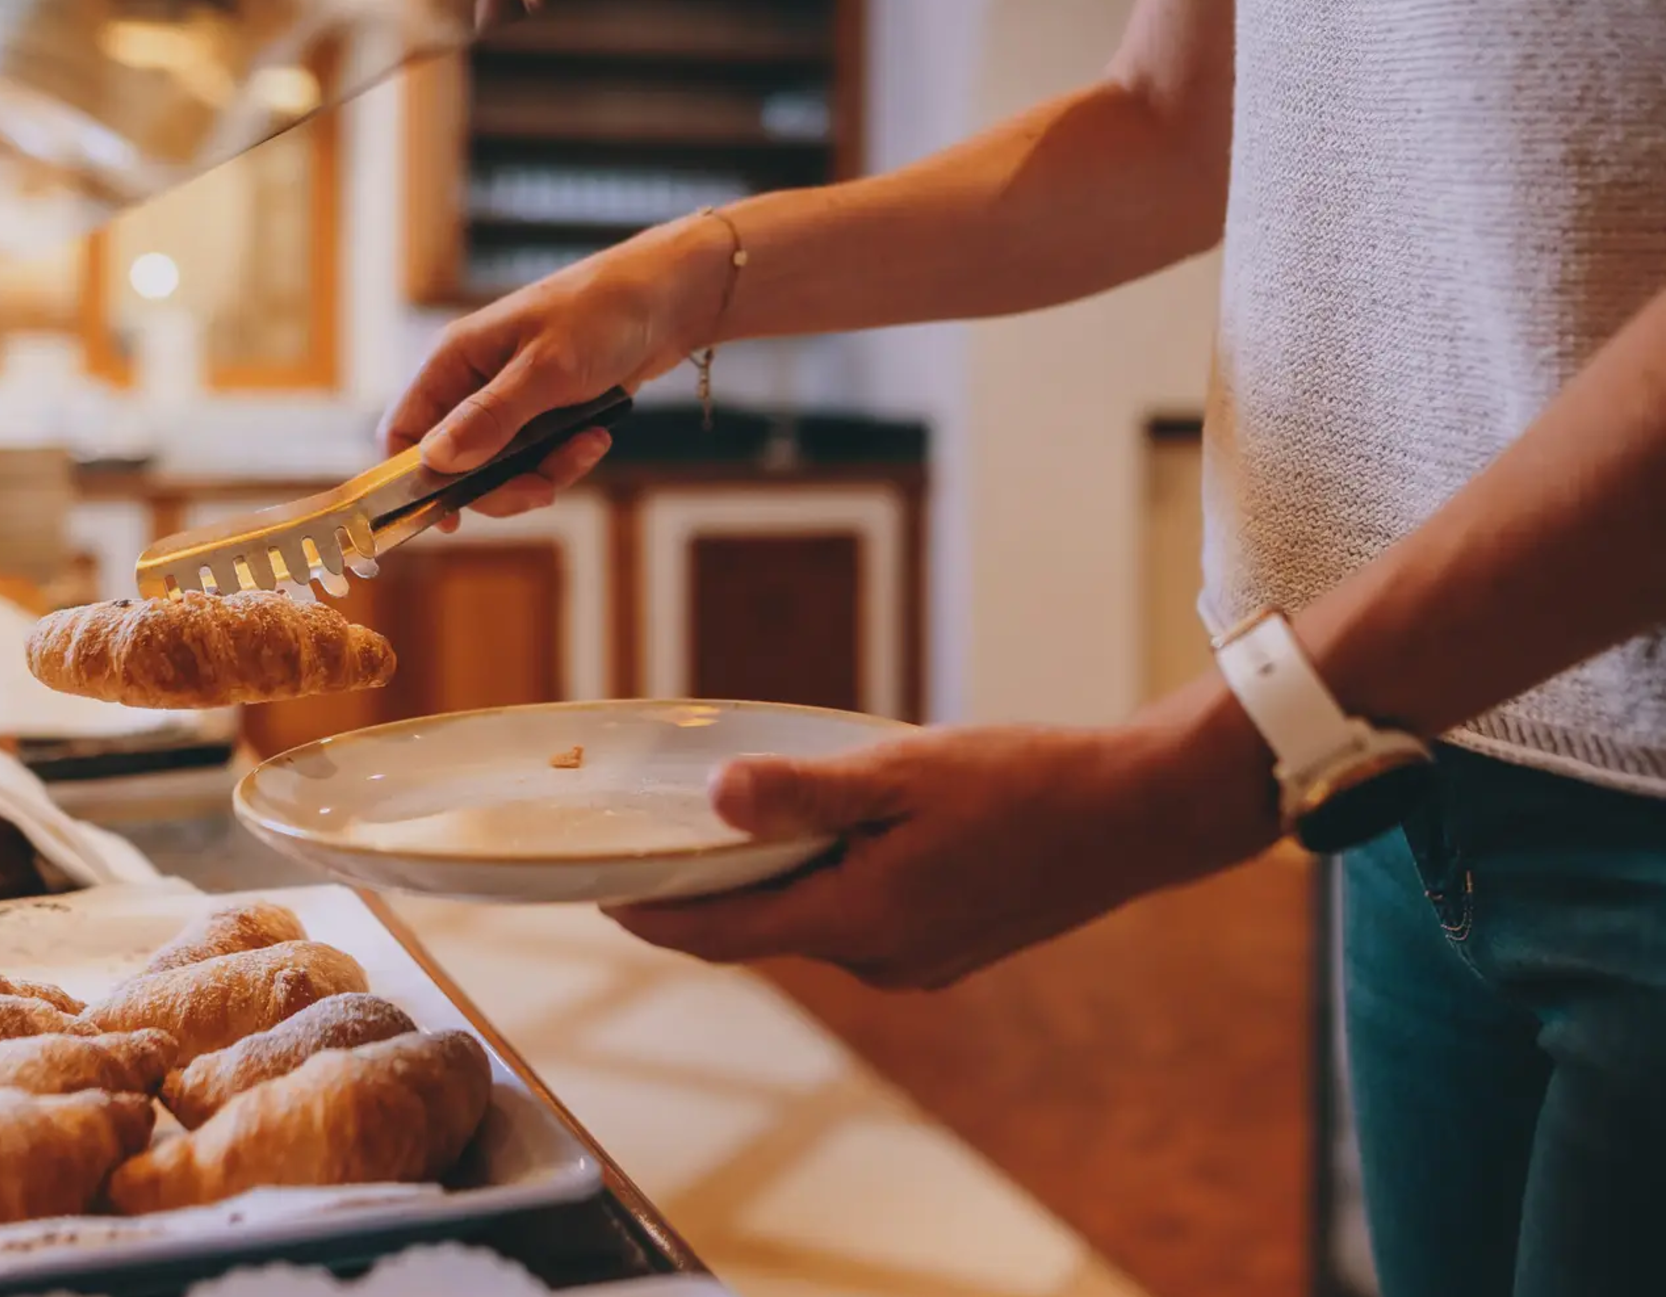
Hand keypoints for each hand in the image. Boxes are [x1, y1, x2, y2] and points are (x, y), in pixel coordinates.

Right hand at [382, 216, 727, 526]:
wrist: (669, 298)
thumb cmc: (603, 314)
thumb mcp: (547, 369)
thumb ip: (491, 417)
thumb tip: (437, 460)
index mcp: (455, 358)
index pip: (405, 429)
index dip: (414, 479)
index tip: (448, 518)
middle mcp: (473, 379)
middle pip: (455, 461)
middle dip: (499, 484)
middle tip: (542, 490)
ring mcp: (508, 397)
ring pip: (500, 466)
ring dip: (542, 472)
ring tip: (586, 448)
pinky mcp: (543, 411)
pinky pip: (536, 457)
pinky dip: (565, 459)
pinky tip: (596, 439)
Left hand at [606, 697, 1278, 987]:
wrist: (1136, 817)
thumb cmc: (1025, 785)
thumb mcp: (901, 772)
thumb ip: (804, 791)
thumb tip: (717, 797)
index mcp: (859, 922)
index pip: (721, 936)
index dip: (652, 917)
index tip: (599, 896)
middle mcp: (880, 961)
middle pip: (762, 932)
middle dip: (706, 896)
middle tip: (655, 848)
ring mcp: (917, 963)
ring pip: (812, 925)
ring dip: (773, 885)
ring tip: (739, 827)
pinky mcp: (945, 949)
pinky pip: (858, 922)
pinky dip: (826, 886)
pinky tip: (832, 837)